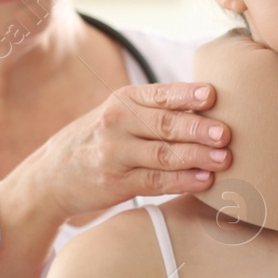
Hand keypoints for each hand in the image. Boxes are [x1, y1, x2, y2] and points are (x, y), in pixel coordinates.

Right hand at [6, 82, 232, 227]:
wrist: (51, 175)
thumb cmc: (99, 139)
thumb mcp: (118, 113)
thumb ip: (155, 109)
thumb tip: (212, 108)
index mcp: (123, 99)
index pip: (160, 94)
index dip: (186, 94)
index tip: (211, 95)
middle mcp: (117, 123)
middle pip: (164, 125)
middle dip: (198, 129)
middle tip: (226, 134)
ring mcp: (114, 154)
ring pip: (163, 154)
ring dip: (196, 157)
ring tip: (224, 159)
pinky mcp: (116, 183)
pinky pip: (154, 182)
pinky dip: (182, 181)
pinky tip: (203, 180)